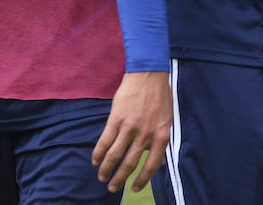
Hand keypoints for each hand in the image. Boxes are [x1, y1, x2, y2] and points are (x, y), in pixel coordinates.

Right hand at [92, 71, 171, 192]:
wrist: (148, 74)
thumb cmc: (160, 96)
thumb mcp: (167, 119)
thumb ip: (160, 141)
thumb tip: (160, 162)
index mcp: (161, 135)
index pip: (152, 165)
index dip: (142, 180)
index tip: (134, 188)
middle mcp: (145, 134)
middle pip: (129, 164)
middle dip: (119, 179)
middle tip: (112, 187)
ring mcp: (130, 127)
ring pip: (114, 156)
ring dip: (106, 169)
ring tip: (101, 177)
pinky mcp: (116, 119)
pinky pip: (104, 141)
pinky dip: (98, 154)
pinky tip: (95, 160)